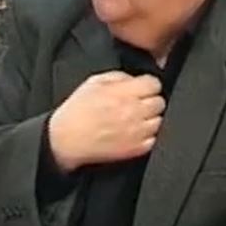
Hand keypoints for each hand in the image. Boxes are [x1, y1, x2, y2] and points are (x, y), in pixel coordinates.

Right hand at [48, 71, 163, 172]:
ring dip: (150, 118)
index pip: (154, 84)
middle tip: (139, 103)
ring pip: (159, 120)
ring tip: (136, 119)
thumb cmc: (76, 111)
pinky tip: (134, 132)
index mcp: (124, 93)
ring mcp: (136, 132)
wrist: (66, 140)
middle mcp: (133, 111)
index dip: (148, 84)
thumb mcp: (93, 82)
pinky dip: (147, 135)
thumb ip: (119, 77)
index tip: (142, 88)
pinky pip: (154, 139)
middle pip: (159, 102)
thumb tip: (135, 78)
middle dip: (150, 100)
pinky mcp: (135, 149)